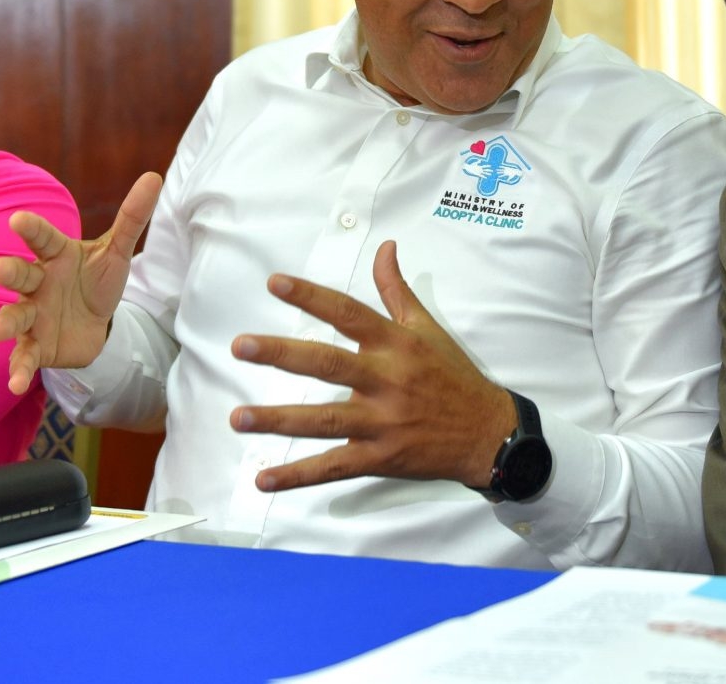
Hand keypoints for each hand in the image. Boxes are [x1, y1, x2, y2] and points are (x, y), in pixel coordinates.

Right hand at [0, 172, 163, 393]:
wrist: (96, 325)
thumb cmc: (97, 281)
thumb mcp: (117, 252)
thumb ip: (132, 218)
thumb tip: (153, 177)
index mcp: (55, 255)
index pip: (43, 238)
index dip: (31, 229)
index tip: (18, 220)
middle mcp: (38, 282)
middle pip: (21, 273)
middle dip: (8, 271)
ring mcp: (33, 315)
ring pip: (15, 316)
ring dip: (5, 322)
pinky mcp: (36, 345)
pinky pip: (25, 356)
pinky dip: (18, 370)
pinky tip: (14, 383)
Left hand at [229, 241, 516, 491]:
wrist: (487, 433)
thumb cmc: (453, 376)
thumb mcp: (427, 328)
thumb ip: (396, 289)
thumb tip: (385, 247)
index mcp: (395, 345)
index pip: (348, 313)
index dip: (311, 297)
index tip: (274, 283)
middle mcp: (386, 380)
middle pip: (328, 364)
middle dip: (282, 355)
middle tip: (241, 346)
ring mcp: (382, 422)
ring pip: (325, 420)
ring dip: (279, 420)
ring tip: (238, 417)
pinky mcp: (380, 457)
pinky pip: (334, 467)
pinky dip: (298, 476)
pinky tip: (265, 478)